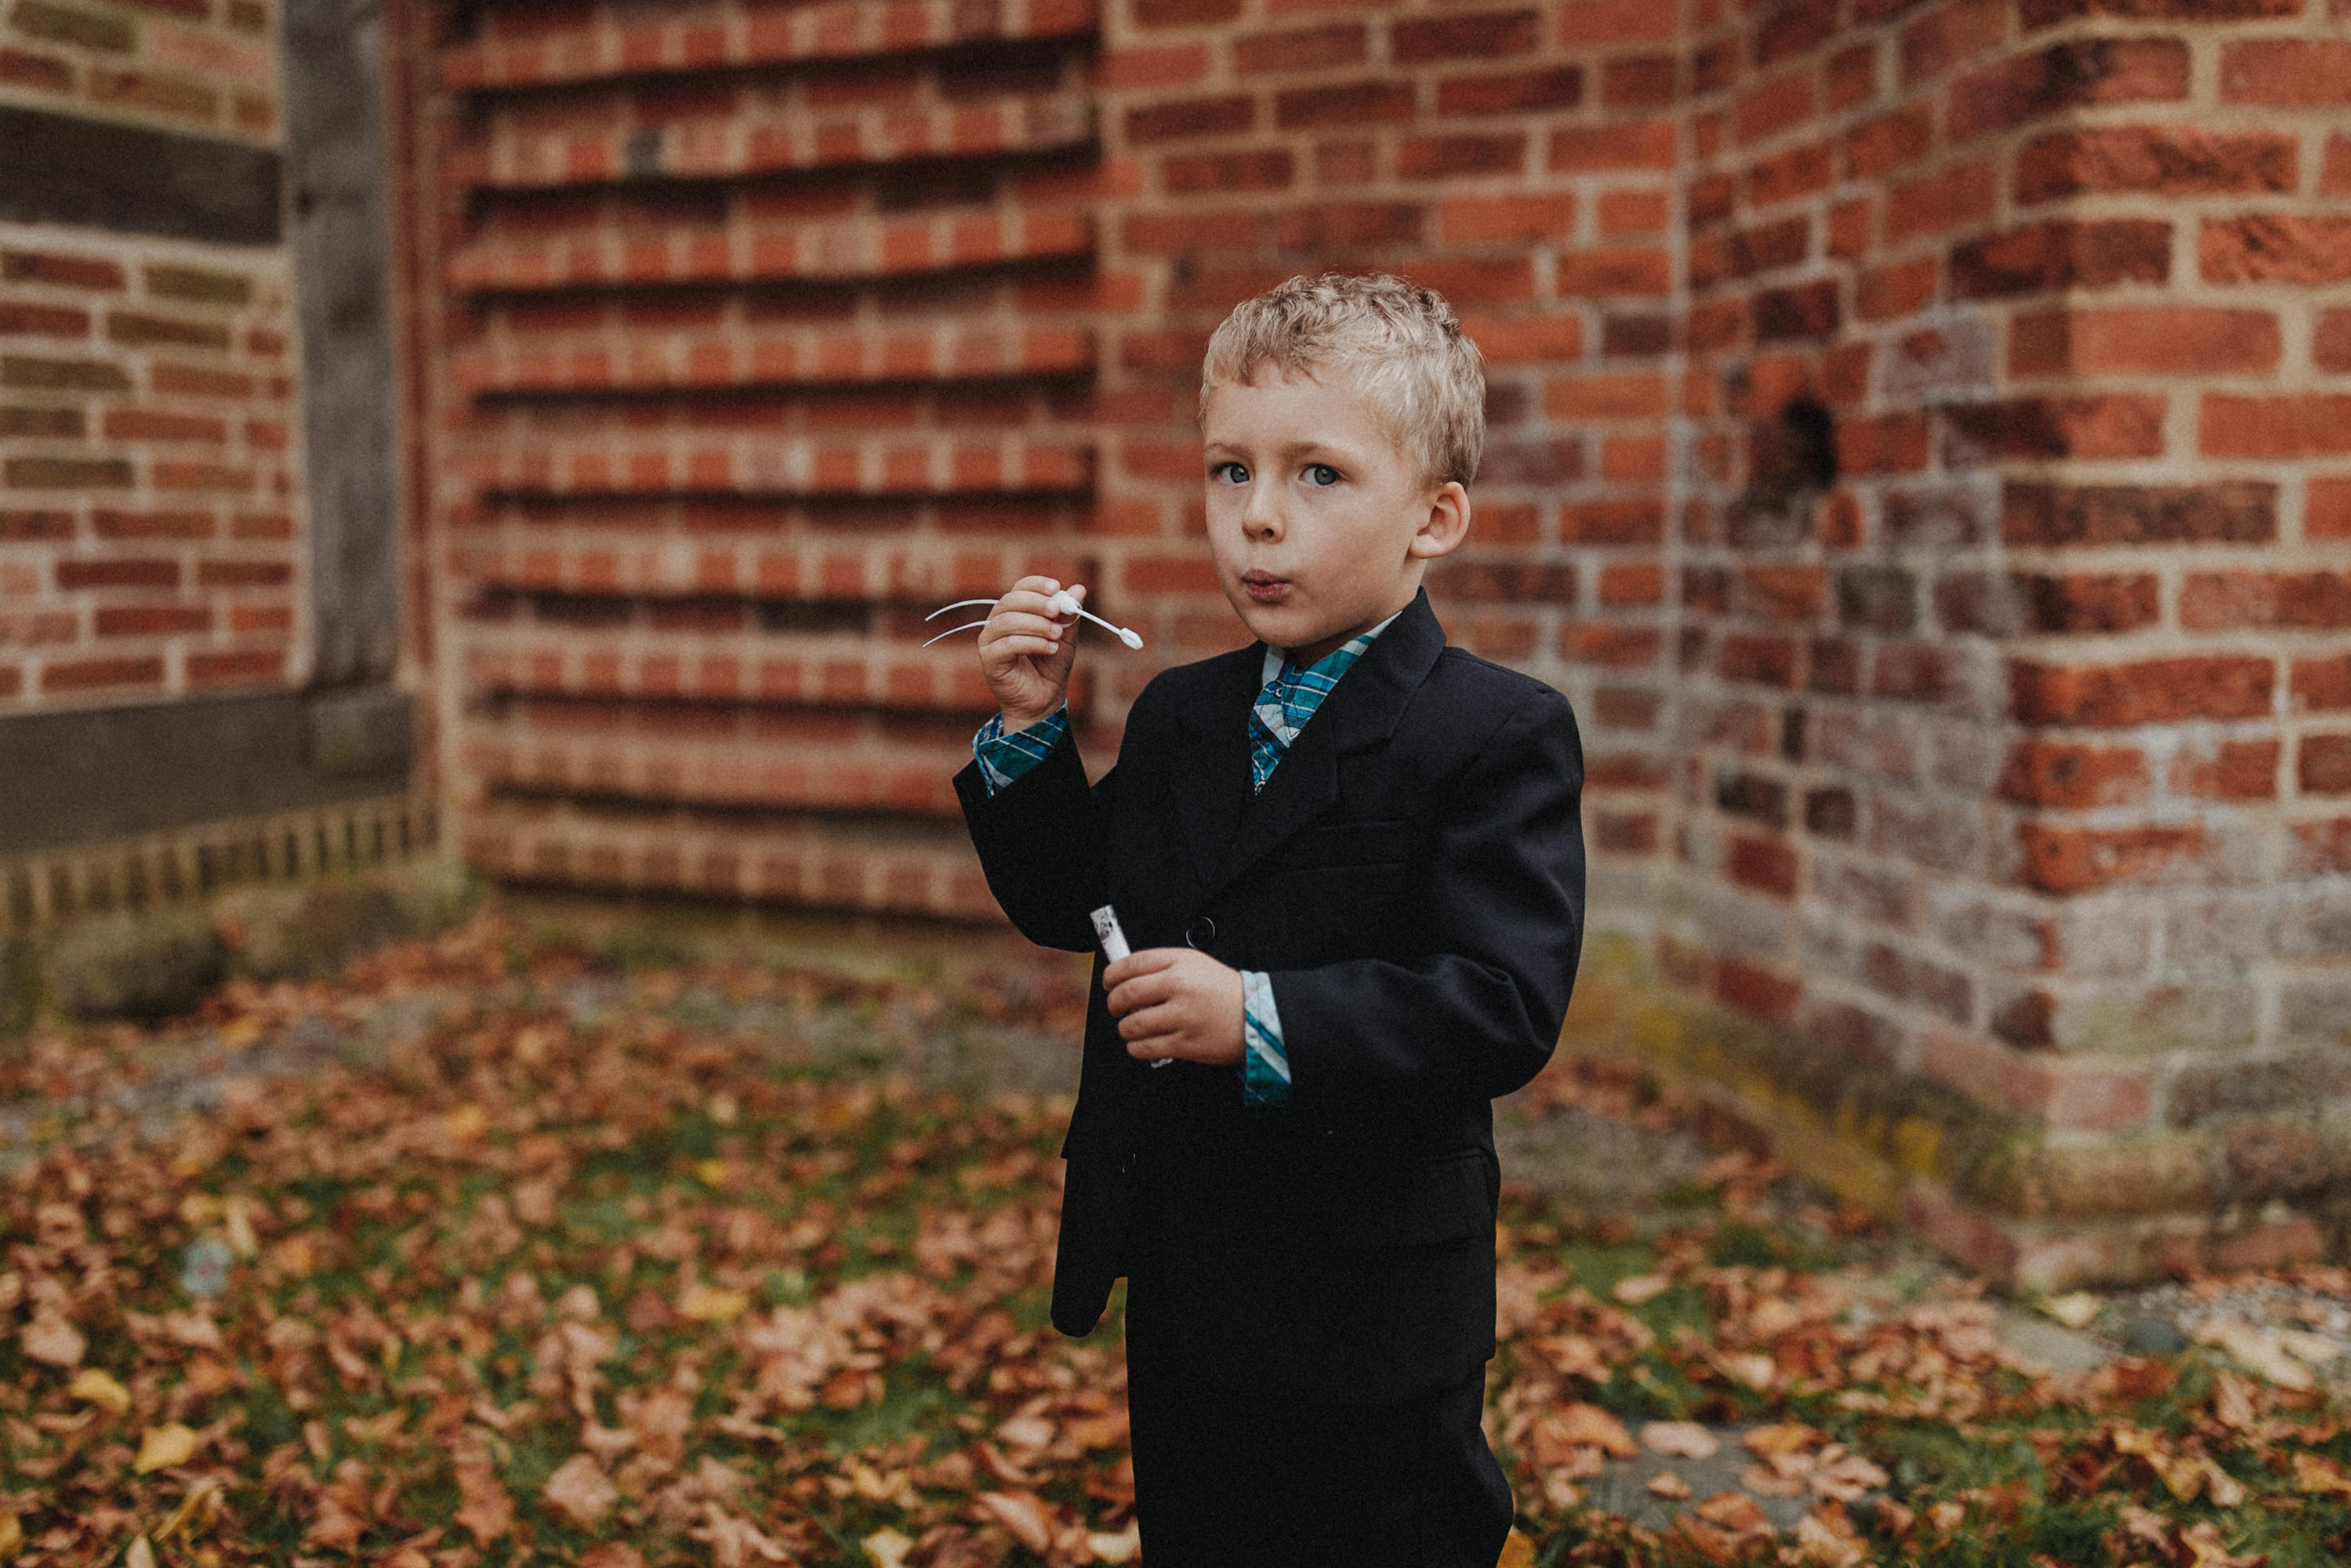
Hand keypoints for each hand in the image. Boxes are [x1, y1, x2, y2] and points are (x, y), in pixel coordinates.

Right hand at [979, 577, 1082, 730]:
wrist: (1044, 700)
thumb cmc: (1051, 667)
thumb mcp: (1065, 637)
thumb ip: (1069, 614)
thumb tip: (1079, 589)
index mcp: (1015, 611)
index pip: (1020, 588)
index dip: (1036, 585)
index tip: (1056, 588)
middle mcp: (998, 622)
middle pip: (1010, 601)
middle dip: (1036, 603)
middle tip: (1057, 611)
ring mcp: (990, 640)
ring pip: (1006, 621)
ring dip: (1035, 624)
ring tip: (1057, 635)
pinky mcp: (988, 659)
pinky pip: (1006, 644)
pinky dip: (1031, 643)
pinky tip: (1050, 648)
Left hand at [1103, 948, 1243, 1065]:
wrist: (1257, 1016)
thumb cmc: (1224, 991)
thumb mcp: (1197, 965)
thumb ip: (1163, 967)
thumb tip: (1125, 977)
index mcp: (1180, 962)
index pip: (1131, 964)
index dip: (1112, 975)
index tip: (1109, 983)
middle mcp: (1179, 986)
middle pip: (1126, 993)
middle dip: (1113, 1003)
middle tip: (1116, 1008)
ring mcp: (1182, 1016)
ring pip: (1131, 1024)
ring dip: (1125, 1028)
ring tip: (1132, 1027)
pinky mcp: (1185, 1044)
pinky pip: (1144, 1048)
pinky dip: (1136, 1047)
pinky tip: (1141, 1043)